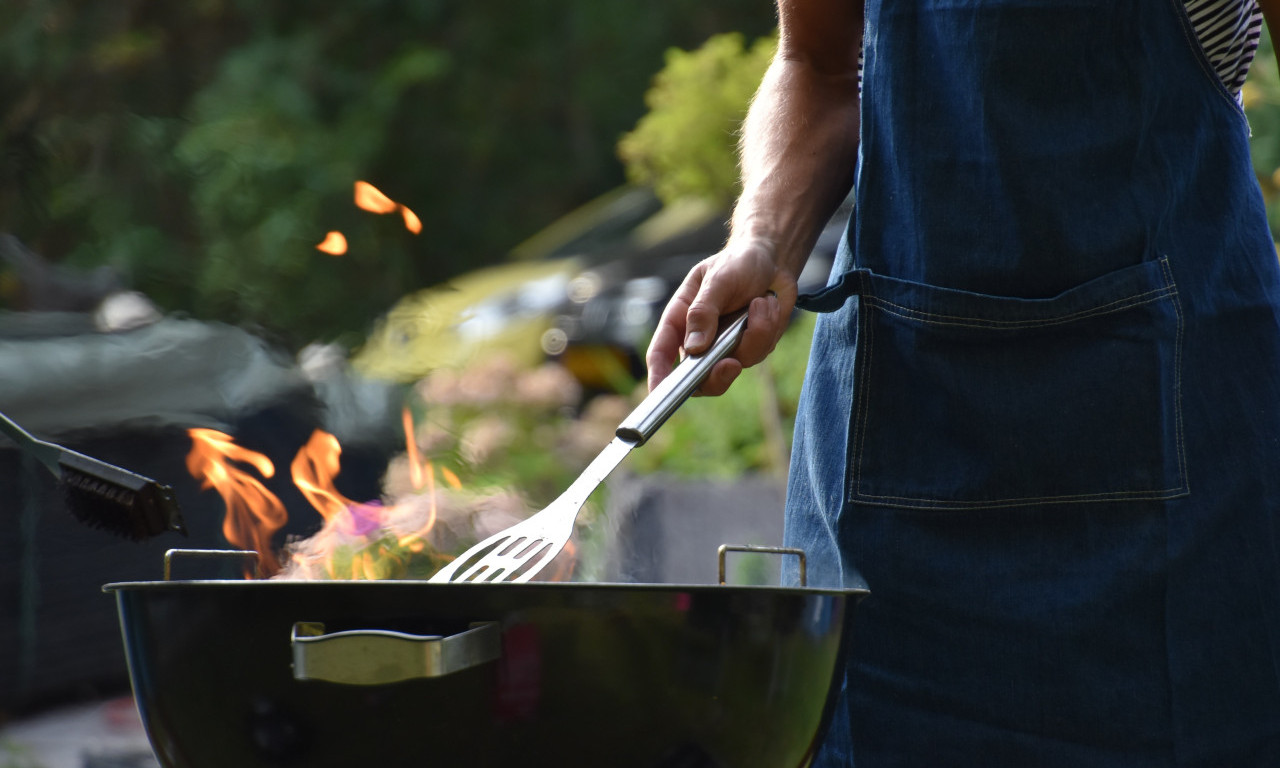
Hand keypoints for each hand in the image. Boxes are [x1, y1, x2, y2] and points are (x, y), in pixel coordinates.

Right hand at [646, 238, 798, 395]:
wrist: (772, 261)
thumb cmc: (737, 263)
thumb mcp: (717, 279)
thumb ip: (704, 311)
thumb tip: (694, 348)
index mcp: (680, 320)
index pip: (661, 354)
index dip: (658, 377)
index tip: (659, 394)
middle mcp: (699, 339)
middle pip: (698, 378)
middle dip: (716, 376)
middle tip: (731, 364)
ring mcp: (725, 347)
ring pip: (735, 364)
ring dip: (754, 334)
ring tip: (761, 302)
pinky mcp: (750, 347)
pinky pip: (759, 353)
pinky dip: (768, 329)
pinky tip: (768, 305)